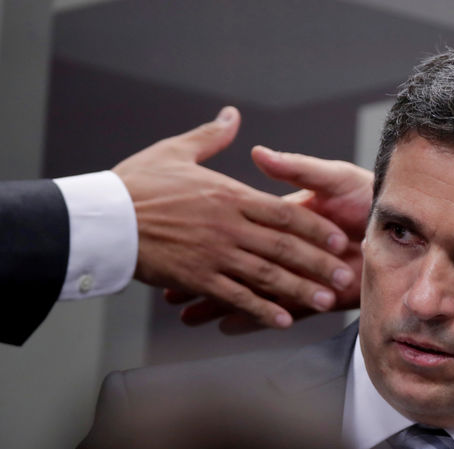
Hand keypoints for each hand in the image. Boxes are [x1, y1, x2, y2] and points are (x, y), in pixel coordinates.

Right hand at [113, 107, 355, 329]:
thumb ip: (211, 137)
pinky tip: (284, 320)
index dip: (314, 227)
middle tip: (346, 275)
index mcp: (229, 196)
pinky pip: (236, 296)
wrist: (100, 216)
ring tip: (326, 299)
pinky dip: (262, 309)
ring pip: (267, 275)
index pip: (283, 212)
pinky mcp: (196, 278)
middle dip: (318, 263)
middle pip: (284, 247)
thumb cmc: (137, 183)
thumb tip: (233, 116)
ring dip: (299, 289)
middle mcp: (229, 226)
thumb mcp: (176, 151)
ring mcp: (214, 254)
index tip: (338, 238)